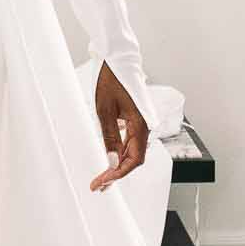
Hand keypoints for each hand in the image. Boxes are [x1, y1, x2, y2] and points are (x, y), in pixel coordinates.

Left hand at [89, 62, 148, 189]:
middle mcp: (145, 126)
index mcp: (141, 125)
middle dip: (117, 174)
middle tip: (99, 186)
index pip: (134, 160)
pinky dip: (121, 152)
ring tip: (103, 177)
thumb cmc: (110, 80)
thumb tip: (112, 162)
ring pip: (133, 150)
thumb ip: (110, 138)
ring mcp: (141, 122)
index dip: (118, 174)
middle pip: (135, 158)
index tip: (102, 183)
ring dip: (119, 165)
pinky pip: (131, 140)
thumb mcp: (105, 111)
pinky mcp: (135, 118)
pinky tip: (111, 159)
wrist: (117, 59)